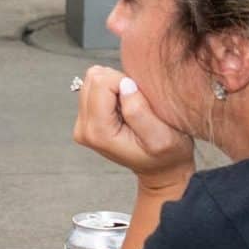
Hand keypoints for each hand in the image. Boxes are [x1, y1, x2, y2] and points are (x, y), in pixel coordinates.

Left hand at [72, 67, 193, 189]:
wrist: (160, 169)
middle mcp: (84, 128)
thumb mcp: (161, 137)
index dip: (126, 82)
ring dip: (116, 87)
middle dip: (119, 83)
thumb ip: (139, 112)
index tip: (140, 100)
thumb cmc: (165, 156)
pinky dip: (113, 91)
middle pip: (94, 78)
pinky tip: (125, 108)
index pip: (101, 82)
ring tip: (132, 106)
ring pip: (93, 80)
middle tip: (137, 102)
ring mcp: (83, 123)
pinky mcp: (87, 118)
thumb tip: (124, 84)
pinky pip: (95, 88)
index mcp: (98, 132)